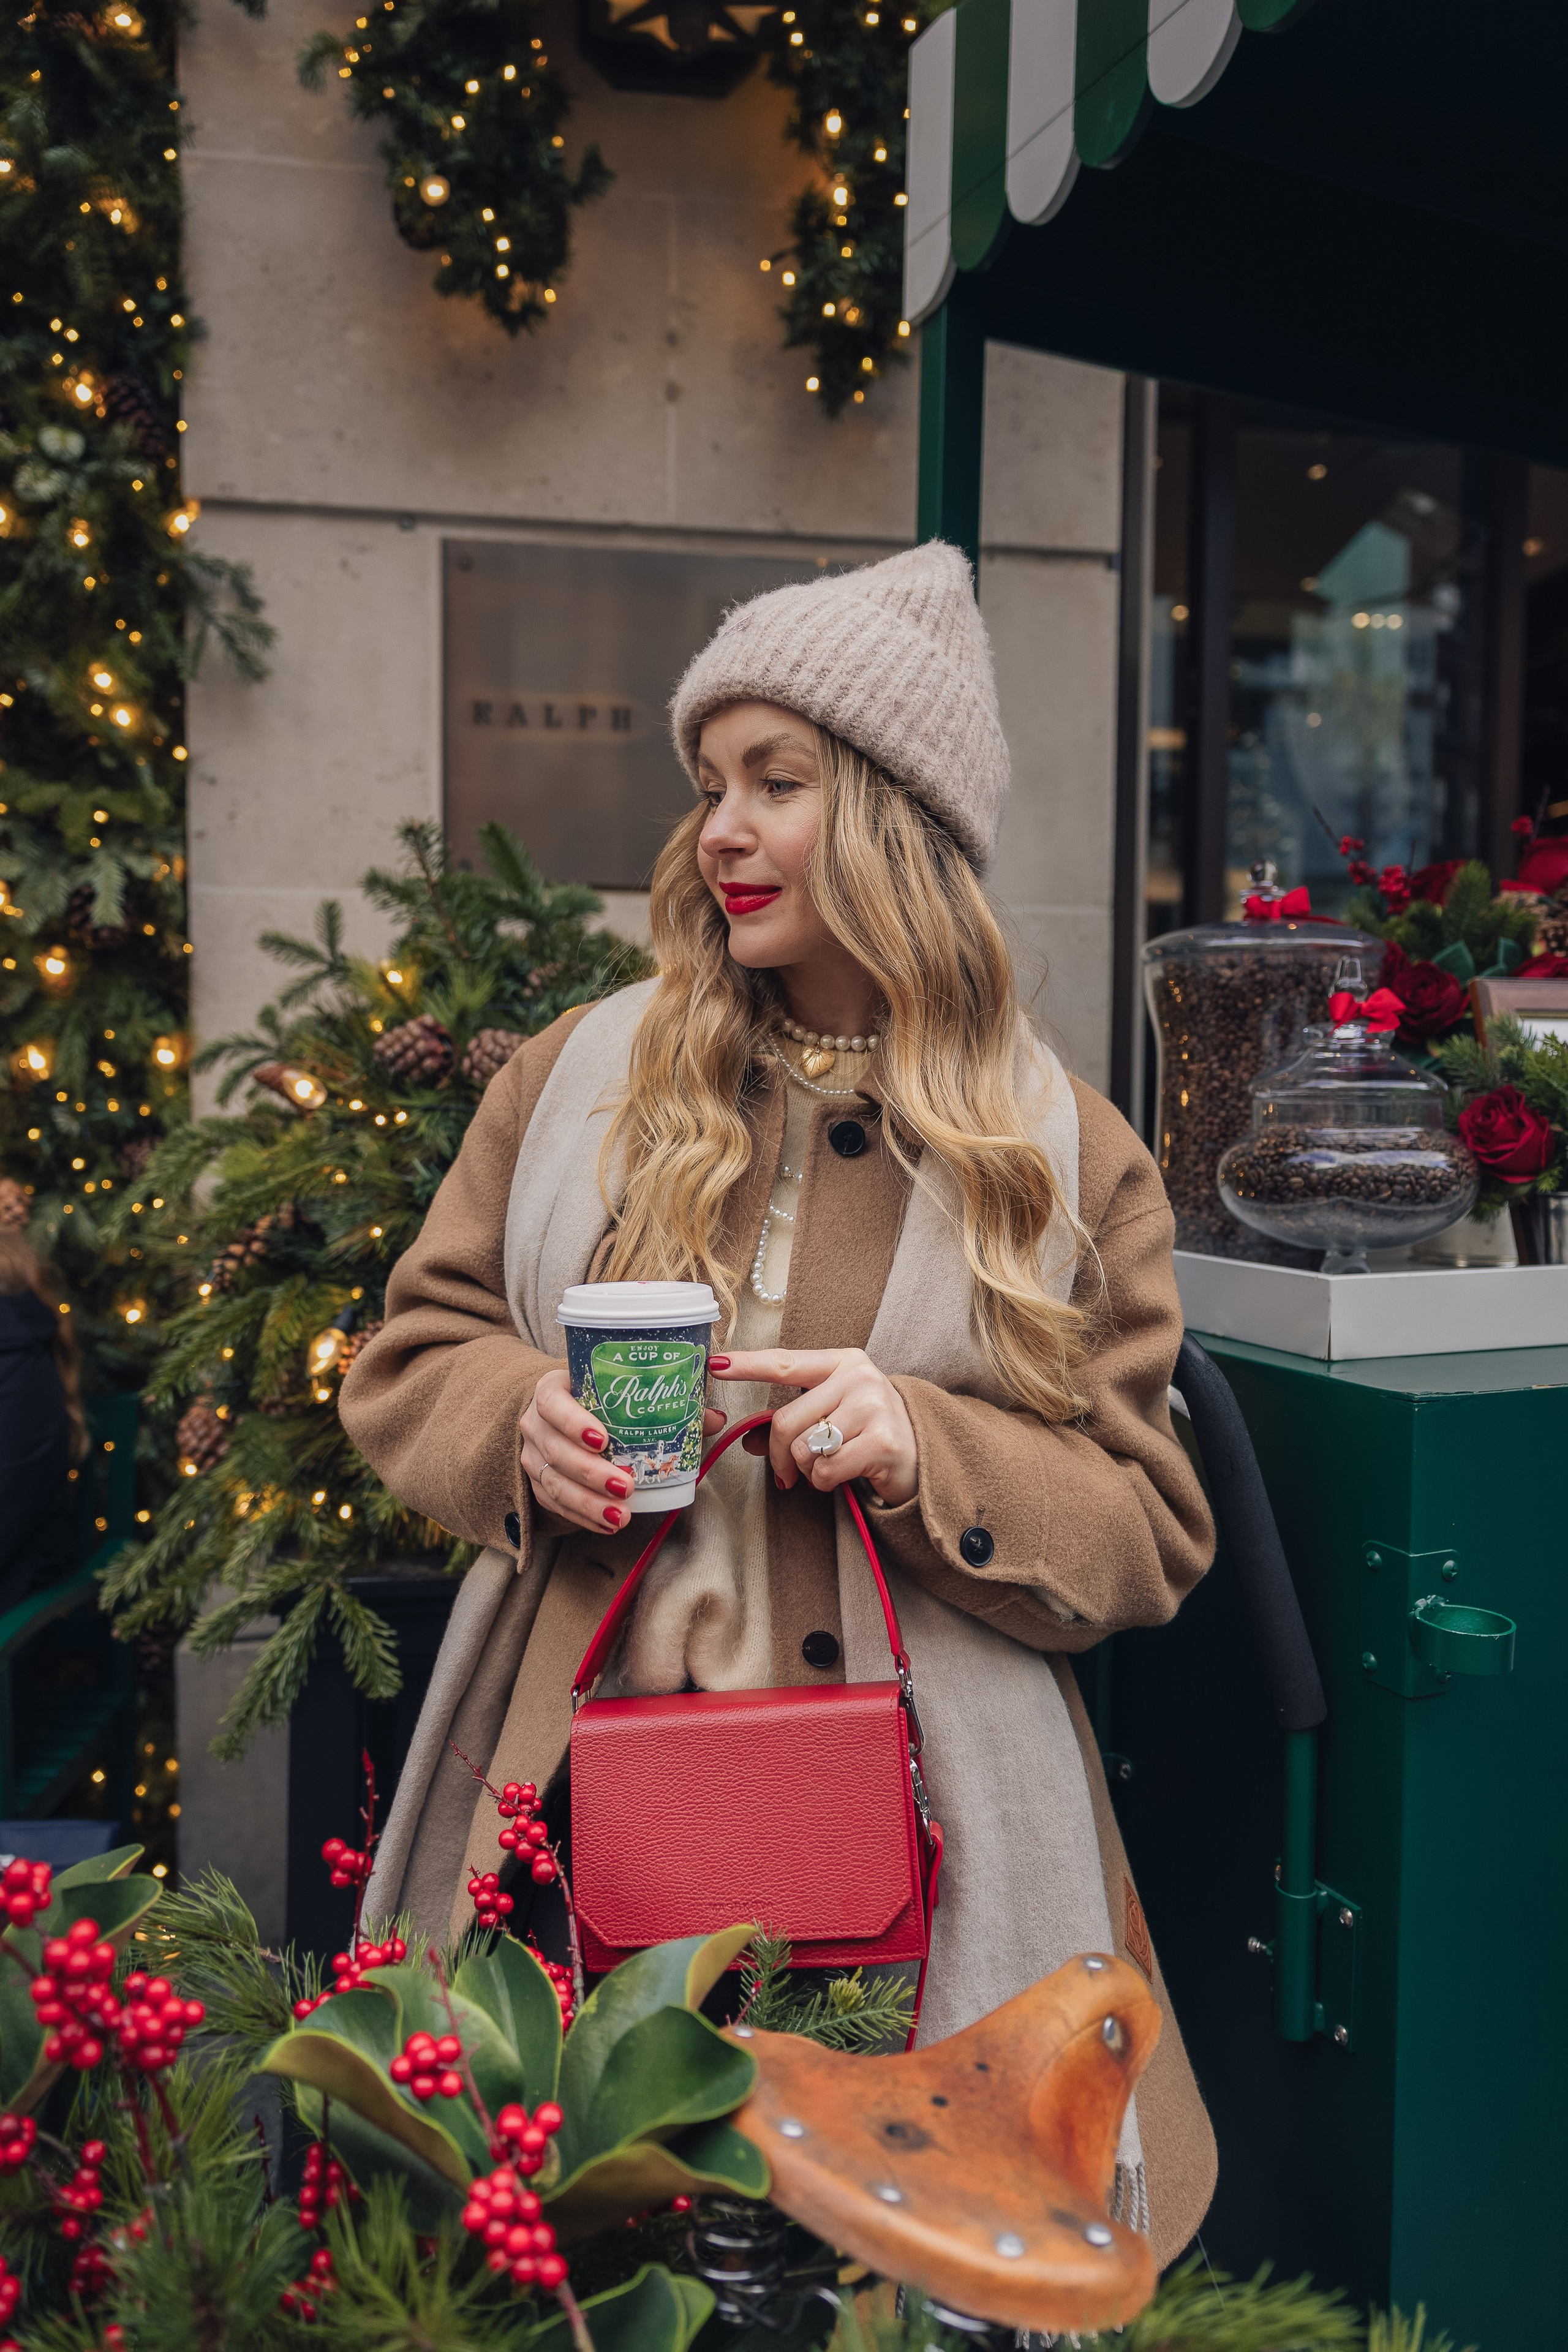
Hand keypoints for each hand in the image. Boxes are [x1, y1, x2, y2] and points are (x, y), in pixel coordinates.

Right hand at [520, 1369, 725, 1534]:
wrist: (559, 1418)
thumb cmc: (596, 1402)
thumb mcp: (620, 1395)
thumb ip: (664, 1403)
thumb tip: (712, 1418)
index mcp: (553, 1391)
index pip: (553, 1403)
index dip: (574, 1421)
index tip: (603, 1439)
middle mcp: (537, 1424)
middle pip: (557, 1450)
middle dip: (591, 1472)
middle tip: (626, 1487)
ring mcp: (532, 1456)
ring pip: (554, 1482)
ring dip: (588, 1502)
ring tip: (621, 1515)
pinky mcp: (538, 1484)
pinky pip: (556, 1504)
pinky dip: (583, 1517)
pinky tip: (608, 1524)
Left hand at [709, 1348, 917, 1504]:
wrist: (924, 1455)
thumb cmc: (870, 1432)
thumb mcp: (833, 1415)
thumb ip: (793, 1420)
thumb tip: (748, 1440)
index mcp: (843, 1362)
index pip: (786, 1363)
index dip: (748, 1365)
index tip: (716, 1364)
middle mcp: (859, 1377)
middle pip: (786, 1421)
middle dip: (778, 1456)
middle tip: (787, 1473)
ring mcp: (872, 1407)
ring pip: (803, 1448)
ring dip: (806, 1470)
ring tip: (828, 1468)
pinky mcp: (881, 1442)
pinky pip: (825, 1470)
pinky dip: (825, 1482)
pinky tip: (843, 1477)